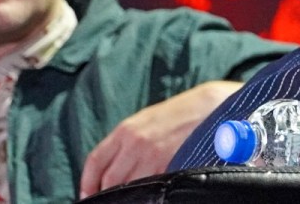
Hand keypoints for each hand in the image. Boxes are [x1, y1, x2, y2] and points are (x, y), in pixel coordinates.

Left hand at [78, 80, 241, 196]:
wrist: (211, 106)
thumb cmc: (181, 114)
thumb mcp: (148, 121)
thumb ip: (128, 142)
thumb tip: (115, 167)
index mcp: (125, 130)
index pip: (95, 162)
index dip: (88, 183)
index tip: (87, 194)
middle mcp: (134, 143)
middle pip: (109, 180)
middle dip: (107, 194)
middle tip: (111, 200)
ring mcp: (152, 156)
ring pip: (128, 188)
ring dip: (128, 196)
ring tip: (133, 197)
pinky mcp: (170, 165)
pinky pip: (151, 189)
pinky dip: (148, 195)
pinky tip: (152, 194)